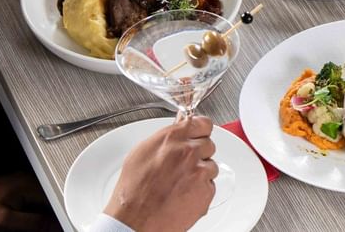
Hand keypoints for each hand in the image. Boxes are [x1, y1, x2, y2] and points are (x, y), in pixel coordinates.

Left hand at [0, 173, 55, 230]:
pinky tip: (26, 223)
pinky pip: (30, 203)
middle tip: (51, 228)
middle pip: (48, 201)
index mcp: (26, 186)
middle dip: (51, 215)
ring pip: (40, 203)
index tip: (62, 226)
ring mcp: (18, 186)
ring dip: (42, 216)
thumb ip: (31, 222)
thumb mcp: (4, 221)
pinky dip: (32, 214)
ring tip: (39, 227)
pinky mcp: (11, 193)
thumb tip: (54, 225)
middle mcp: (24, 182)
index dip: (60, 215)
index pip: (54, 199)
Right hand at [104, 116, 217, 231]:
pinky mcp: (206, 190)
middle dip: (199, 153)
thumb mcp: (141, 153)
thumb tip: (178, 128)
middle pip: (209, 144)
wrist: (134, 222)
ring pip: (211, 165)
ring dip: (200, 173)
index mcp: (172, 138)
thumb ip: (166, 137)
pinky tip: (183, 195)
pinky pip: (210, 185)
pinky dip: (200, 190)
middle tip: (183, 166)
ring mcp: (199, 171)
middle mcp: (188, 152)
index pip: (202, 123)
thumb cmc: (133, 192)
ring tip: (180, 184)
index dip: (201, 130)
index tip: (199, 134)